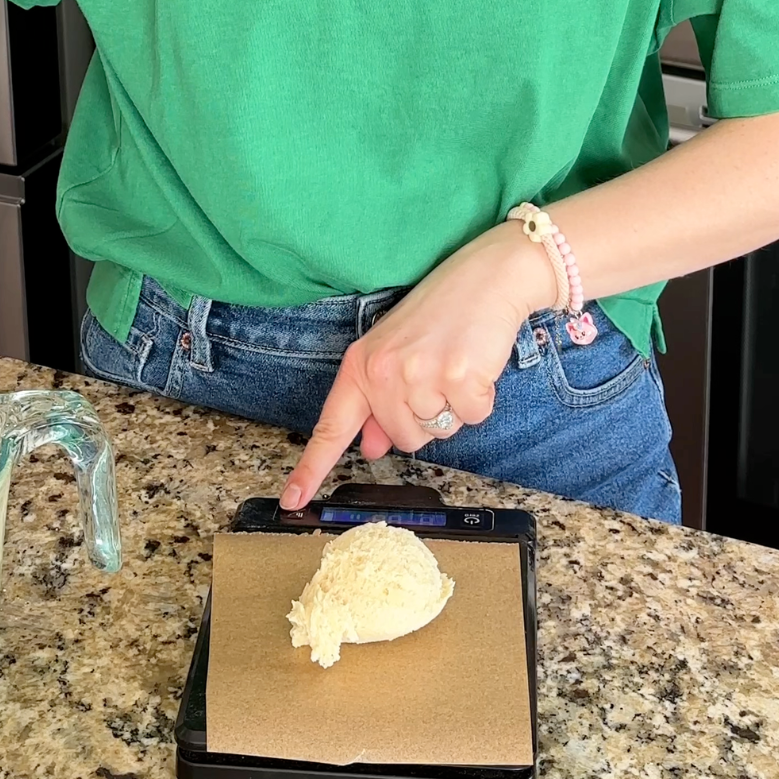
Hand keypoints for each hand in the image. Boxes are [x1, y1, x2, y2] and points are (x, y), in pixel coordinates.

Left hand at [280, 223, 556, 508]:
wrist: (485, 278)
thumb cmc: (440, 314)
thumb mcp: (396, 352)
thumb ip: (379, 401)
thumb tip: (372, 446)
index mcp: (360, 365)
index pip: (331, 426)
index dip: (311, 468)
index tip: (292, 500)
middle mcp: (383, 372)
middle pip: (403, 441)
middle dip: (424, 419)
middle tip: (436, 374)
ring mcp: (420, 376)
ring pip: (436, 434)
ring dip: (453, 409)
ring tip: (454, 365)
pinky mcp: (459, 378)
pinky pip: (472, 419)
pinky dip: (480, 399)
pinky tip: (476, 364)